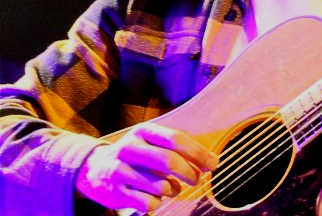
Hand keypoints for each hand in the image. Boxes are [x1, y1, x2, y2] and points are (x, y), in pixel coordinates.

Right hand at [75, 122, 218, 212]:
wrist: (95, 168)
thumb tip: (211, 160)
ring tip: (170, 187)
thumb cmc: (135, 155)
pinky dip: (156, 203)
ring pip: (160, 185)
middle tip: (196, 180)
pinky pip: (148, 203)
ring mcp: (121, 168)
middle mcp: (131, 147)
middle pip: (168, 160)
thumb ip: (178, 149)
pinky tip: (152, 197)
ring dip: (172, 190)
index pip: (176, 139)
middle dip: (189, 173)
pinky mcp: (116, 191)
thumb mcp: (151, 143)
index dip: (198, 152)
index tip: (213, 164)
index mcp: (144, 131)